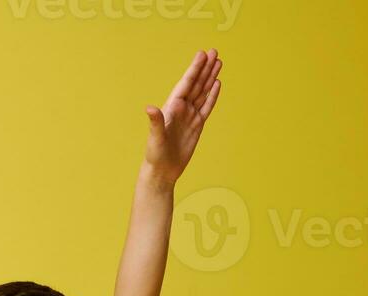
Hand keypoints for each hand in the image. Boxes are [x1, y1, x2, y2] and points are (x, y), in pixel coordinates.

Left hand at [143, 49, 222, 186]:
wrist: (162, 171)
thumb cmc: (155, 155)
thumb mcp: (155, 138)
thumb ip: (155, 122)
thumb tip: (149, 107)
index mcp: (171, 108)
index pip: (185, 84)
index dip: (194, 69)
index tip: (201, 55)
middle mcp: (181, 109)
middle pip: (196, 84)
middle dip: (204, 68)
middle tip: (214, 51)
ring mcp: (190, 116)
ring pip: (203, 92)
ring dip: (210, 77)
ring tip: (218, 62)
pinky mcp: (197, 125)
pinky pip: (206, 106)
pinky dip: (212, 95)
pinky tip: (217, 83)